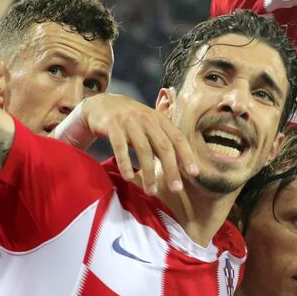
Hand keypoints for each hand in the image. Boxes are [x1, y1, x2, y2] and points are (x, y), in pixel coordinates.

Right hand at [79, 94, 198, 194]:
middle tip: (176, 189)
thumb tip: (182, 164)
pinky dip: (125, 163)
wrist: (102, 104)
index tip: (194, 173)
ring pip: (143, 149)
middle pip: (163, 146)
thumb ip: (164, 141)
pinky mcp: (112, 126)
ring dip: (148, 172)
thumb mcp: (150, 125)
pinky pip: (120, 147)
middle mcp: (148, 119)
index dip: (187, 156)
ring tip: (151, 191)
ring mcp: (130, 122)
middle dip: (171, 169)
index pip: (178, 139)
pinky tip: (129, 177)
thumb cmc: (132, 120)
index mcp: (160, 120)